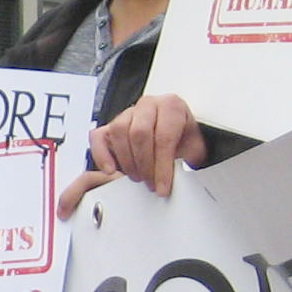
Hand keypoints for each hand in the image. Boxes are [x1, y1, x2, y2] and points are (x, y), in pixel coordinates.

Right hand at [61, 94, 205, 213]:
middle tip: (150, 183)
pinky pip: (98, 136)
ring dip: (127, 161)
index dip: (162, 166)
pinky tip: (110, 169)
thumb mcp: (192, 150)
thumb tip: (176, 181)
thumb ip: (185, 162)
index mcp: (171, 106)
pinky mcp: (111, 124)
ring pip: (119, 132)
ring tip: (137, 176)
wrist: (178, 134)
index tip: (162, 187)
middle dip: (145, 165)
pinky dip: (101, 155)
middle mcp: (148, 105)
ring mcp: (127, 113)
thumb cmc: (183, 140)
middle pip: (139, 134)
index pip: (163, 136)